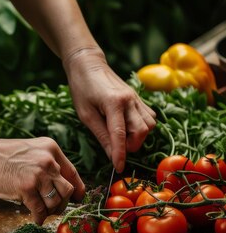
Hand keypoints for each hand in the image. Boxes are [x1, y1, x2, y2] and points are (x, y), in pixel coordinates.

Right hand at [0, 137, 85, 224]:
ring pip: (57, 202)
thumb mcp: (30, 152)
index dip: (77, 189)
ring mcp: (38, 174)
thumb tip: (59, 187)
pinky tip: (36, 218)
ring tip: (42, 212)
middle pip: (68, 190)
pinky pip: (41, 210)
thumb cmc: (1, 157)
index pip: (73, 173)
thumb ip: (46, 165)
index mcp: (51, 149)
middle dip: (63, 203)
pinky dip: (40, 218)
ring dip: (51, 211)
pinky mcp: (27, 188)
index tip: (77, 199)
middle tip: (54, 208)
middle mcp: (48, 160)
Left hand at [64, 49, 155, 172]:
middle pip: (142, 131)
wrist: (88, 64)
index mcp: (113, 103)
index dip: (120, 154)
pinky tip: (129, 127)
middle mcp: (130, 100)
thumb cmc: (82, 88)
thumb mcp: (85, 114)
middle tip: (117, 147)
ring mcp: (137, 98)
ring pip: (150, 125)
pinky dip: (143, 127)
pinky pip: (149, 117)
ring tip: (122, 137)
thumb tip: (112, 155)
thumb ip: (101, 135)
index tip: (118, 168)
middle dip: (132, 145)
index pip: (120, 134)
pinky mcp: (139, 98)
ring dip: (139, 137)